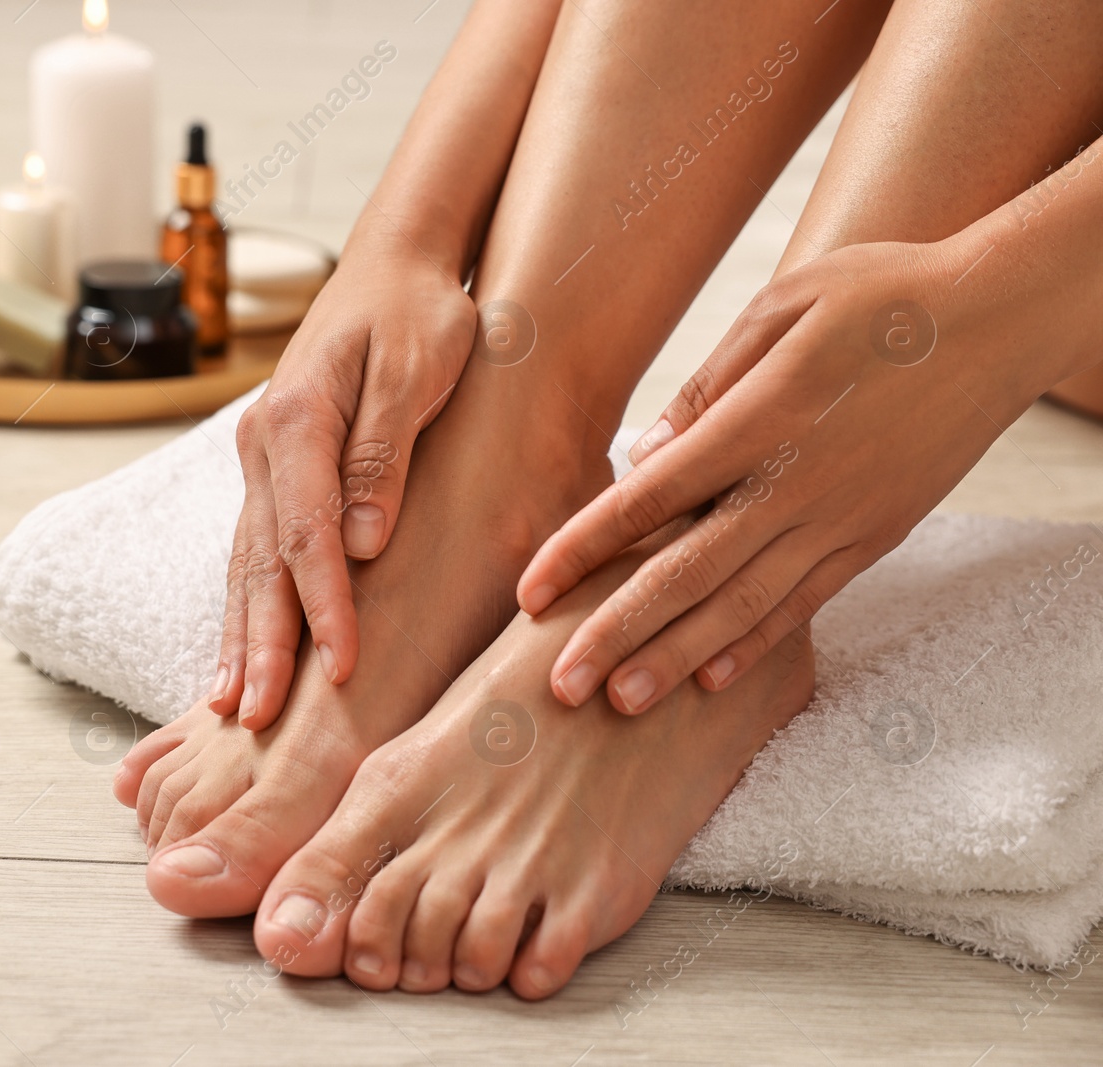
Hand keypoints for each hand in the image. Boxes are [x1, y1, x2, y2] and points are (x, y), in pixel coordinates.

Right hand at [213, 227, 475, 728]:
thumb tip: (364, 543)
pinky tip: (238, 653)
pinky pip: (254, 548)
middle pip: (260, 560)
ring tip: (232, 706)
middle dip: (262, 644)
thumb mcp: (418, 367)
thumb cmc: (421, 311)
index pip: (307, 535)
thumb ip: (385, 453)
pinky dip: (245, 605)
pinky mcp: (273, 469)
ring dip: (241, 635)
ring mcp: (261, 457)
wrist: (397, 262)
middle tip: (260, 718)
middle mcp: (265, 443)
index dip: (324, 608)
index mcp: (298, 420)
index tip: (344, 669)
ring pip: (246, 560)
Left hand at [515, 237, 1050, 712]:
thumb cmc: (881, 297)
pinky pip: (806, 602)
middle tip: (558, 685)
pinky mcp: (877, 536)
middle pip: (687, 573)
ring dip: (676, 658)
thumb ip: (706, 387)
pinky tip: (712, 679)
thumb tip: (643, 457)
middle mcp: (798, 485)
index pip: (648, 499)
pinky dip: (756, 643)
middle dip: (615, 632)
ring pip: (744, 605)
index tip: (529, 591)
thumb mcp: (782, 308)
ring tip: (621, 701)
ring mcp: (843, 519)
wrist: (1004, 318)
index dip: (582, 549)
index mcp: (761, 421)